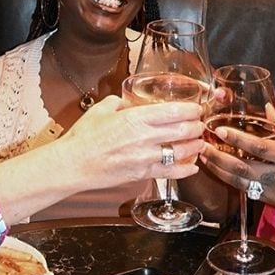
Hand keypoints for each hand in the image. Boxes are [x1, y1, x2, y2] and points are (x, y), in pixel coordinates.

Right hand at [64, 95, 206, 187]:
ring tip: (200, 143)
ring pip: (181, 151)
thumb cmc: (84, 137)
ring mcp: (145, 157)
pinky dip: (186, 170)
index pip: (174, 111)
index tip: (196, 108)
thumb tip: (126, 101)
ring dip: (195, 146)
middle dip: (197, 126)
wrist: (73, 164)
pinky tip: (192, 167)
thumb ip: (117, 102)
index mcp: (135, 117)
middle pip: (183, 130)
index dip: (191, 109)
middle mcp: (144, 137)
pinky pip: (171, 173)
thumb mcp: (100, 110)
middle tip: (201, 124)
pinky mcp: (142, 174)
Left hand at [200, 114, 274, 218]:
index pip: (260, 148)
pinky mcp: (271, 202)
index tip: (219, 130)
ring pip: (240, 182)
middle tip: (202, 145)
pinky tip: (218, 169)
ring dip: (219, 170)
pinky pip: (246, 189)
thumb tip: (265, 108)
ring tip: (204, 156)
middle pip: (243, 169)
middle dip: (219, 158)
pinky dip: (229, 179)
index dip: (238, 139)